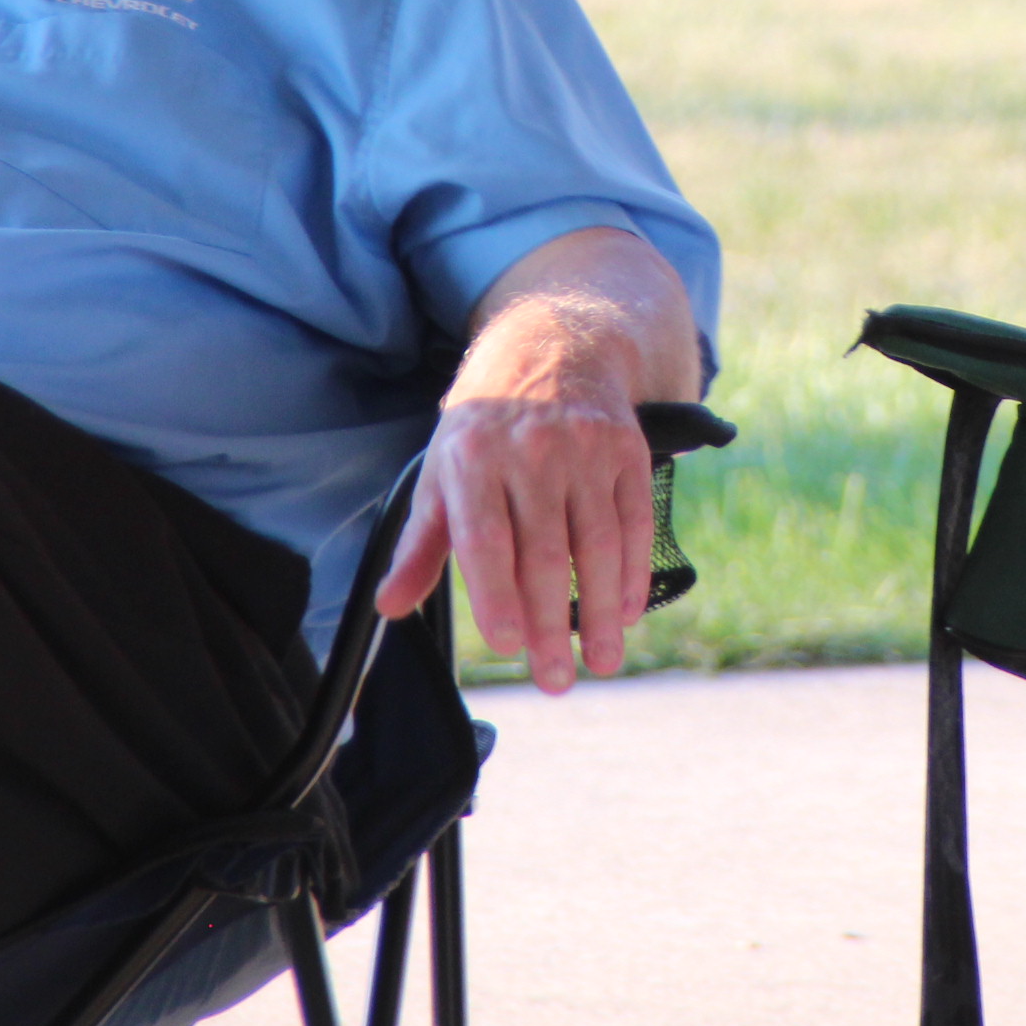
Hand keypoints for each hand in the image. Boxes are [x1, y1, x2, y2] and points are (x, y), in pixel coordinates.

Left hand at [374, 369, 653, 691]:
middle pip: (545, 551)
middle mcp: (530, 450)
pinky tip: (628, 612)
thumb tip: (391, 607)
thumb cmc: (485, 426)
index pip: (485, 537)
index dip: (497, 594)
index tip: (507, 645)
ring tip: (602, 660)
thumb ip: (421, 545)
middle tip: (556, 679)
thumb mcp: (441, 471)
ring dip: (601, 610)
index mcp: (472, 456)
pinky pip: (634, 521)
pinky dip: (634, 571)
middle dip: (551, 622)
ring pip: (596, 542)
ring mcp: (584, 448)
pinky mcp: (626, 450)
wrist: (553, 345)